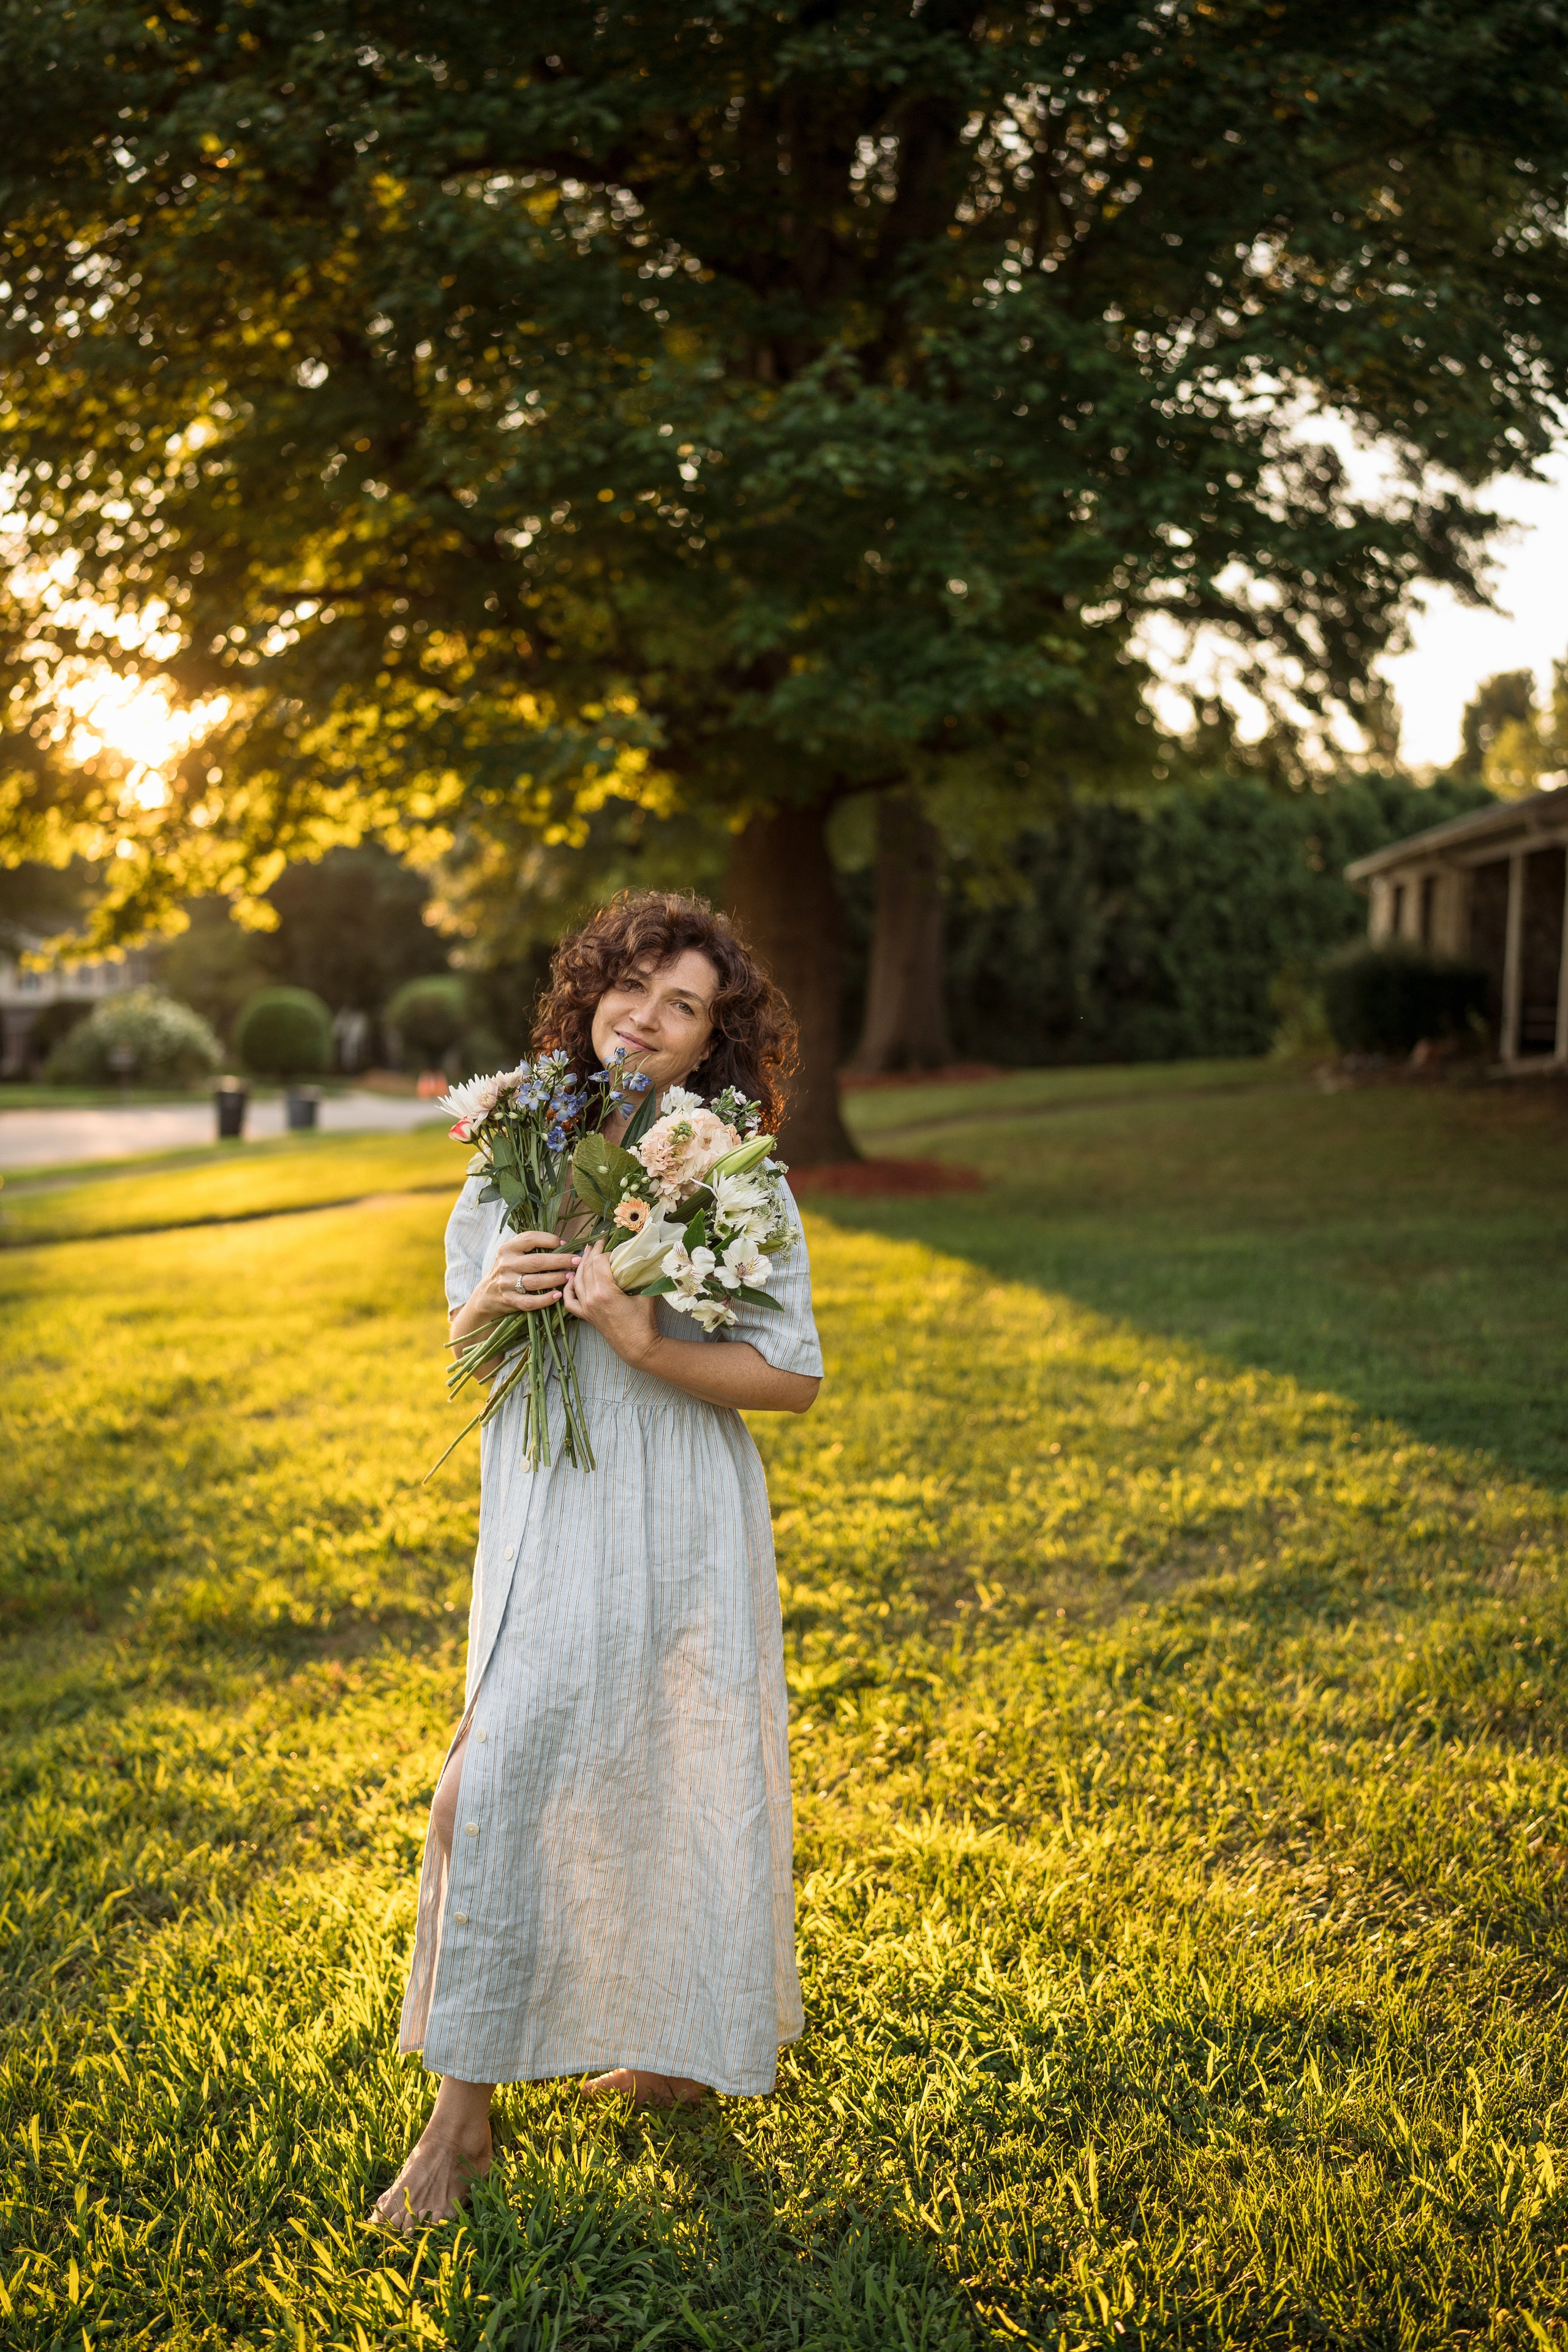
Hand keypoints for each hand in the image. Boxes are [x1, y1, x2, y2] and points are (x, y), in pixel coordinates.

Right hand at [472, 1231, 579, 1322]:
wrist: (487, 1294)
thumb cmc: (509, 1270)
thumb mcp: (513, 1254)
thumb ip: (531, 1247)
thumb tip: (563, 1244)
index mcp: (507, 1248)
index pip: (531, 1238)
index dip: (550, 1240)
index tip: (565, 1244)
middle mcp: (506, 1264)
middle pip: (537, 1261)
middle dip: (560, 1260)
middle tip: (577, 1261)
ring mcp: (506, 1283)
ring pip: (535, 1281)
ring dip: (556, 1279)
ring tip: (570, 1277)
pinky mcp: (509, 1300)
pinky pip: (530, 1301)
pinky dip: (546, 1299)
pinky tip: (558, 1295)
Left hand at [561, 1240, 659, 1365]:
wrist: (638, 1346)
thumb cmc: (644, 1322)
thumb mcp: (646, 1294)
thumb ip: (644, 1276)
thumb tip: (647, 1259)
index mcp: (604, 1291)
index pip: (599, 1261)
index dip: (606, 1251)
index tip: (614, 1248)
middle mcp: (591, 1298)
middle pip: (587, 1267)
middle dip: (592, 1252)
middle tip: (598, 1242)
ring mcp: (586, 1307)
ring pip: (576, 1280)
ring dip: (581, 1265)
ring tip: (586, 1253)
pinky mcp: (585, 1316)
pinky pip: (569, 1300)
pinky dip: (568, 1288)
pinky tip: (571, 1278)